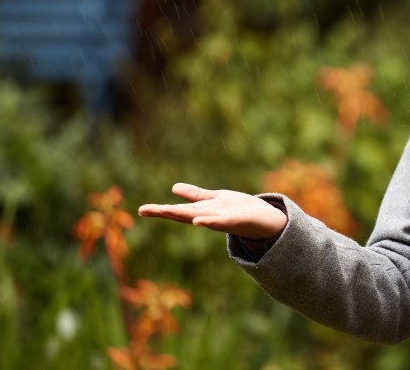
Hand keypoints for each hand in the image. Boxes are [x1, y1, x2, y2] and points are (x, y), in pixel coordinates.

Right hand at [138, 183, 287, 239]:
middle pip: (186, 213)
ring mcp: (224, 219)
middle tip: (143, 210)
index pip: (180, 209)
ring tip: (167, 211)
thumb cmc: (241, 210)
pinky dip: (211, 222)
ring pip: (202, 216)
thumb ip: (196, 195)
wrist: (268, 220)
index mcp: (205, 210)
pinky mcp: (239, 220)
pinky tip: (199, 221)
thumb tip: (174, 188)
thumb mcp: (217, 198)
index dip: (161, 209)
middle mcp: (211, 216)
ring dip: (185, 215)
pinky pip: (224, 222)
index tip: (140, 209)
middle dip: (166, 211)